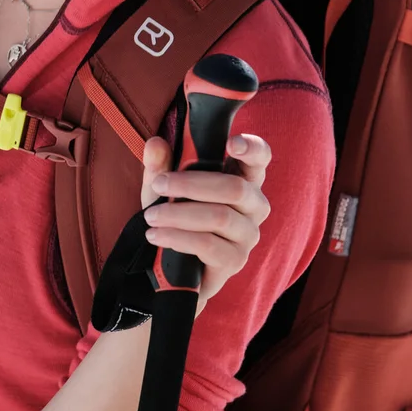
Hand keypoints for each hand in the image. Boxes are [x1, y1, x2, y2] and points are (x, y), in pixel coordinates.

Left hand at [140, 132, 271, 303]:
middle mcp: (253, 206)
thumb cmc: (175, 218)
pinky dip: (178, 238)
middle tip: (159, 184)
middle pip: (234, 188)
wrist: (171, 268)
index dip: (252, 148)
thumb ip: (159, 167)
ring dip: (179, 214)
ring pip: (219, 217)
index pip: (260, 158)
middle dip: (191, 184)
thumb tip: (155, 144)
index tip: (231, 142)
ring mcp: (248, 235)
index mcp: (242, 179)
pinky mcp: (236, 260)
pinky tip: (156, 236)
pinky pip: (209, 246)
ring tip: (151, 217)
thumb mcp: (162, 190)